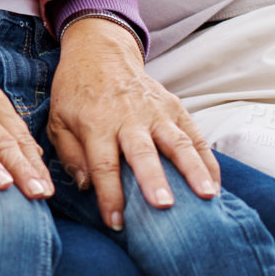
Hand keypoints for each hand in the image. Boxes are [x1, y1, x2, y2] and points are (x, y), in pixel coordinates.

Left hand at [49, 16, 219, 230]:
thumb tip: (85, 187)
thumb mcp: (58, 120)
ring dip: (193, 169)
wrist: (99, 53)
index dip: (109, 194)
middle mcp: (127, 117)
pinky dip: (207, 159)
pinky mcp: (174, 107)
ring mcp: (154, 111)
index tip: (115, 222)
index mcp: (95, 123)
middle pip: (142, 151)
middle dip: (154, 179)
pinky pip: (194, 135)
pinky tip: (216, 183)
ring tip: (207, 195)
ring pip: (177, 141)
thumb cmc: (76, 93)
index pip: (103, 163)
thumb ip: (70, 154)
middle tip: (164, 205)